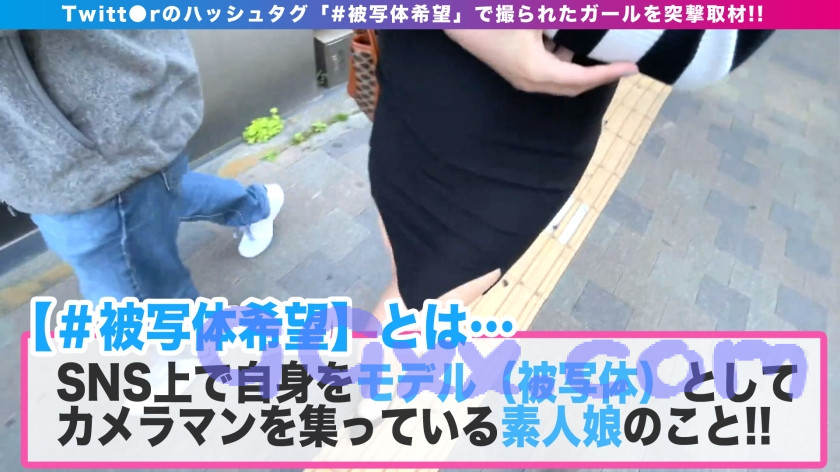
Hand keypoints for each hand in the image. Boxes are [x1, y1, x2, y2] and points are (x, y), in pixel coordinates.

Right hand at [444, 30, 637, 96]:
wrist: (456, 17)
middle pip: (574, 87)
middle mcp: (530, 81)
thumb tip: (592, 17)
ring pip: (561, 80)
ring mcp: (520, 78)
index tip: (632, 67)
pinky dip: (565, 62)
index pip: (582, 79)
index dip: (609, 73)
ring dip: (581, 68)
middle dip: (599, 76)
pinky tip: (569, 41)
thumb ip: (566, 18)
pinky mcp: (515, 69)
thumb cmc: (495, 15)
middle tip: (622, 65)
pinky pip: (548, 72)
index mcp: (538, 71)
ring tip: (600, 51)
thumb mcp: (536, 15)